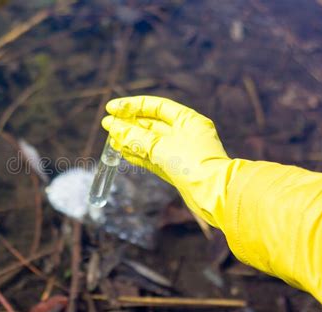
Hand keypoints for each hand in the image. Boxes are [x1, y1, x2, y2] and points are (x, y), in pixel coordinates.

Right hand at [102, 96, 231, 225]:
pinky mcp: (176, 169)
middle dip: (129, 124)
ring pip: (150, 142)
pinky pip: (153, 158)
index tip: (112, 108)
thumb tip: (112, 127)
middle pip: (152, 124)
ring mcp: (181, 152)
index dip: (132, 106)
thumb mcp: (160, 146)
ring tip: (112, 140)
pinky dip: (138, 155)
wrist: (214, 195)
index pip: (156, 106)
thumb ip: (134, 136)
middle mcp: (185, 133)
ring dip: (131, 140)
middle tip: (108, 125)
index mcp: (188, 120)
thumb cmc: (193, 164)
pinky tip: (123, 153)